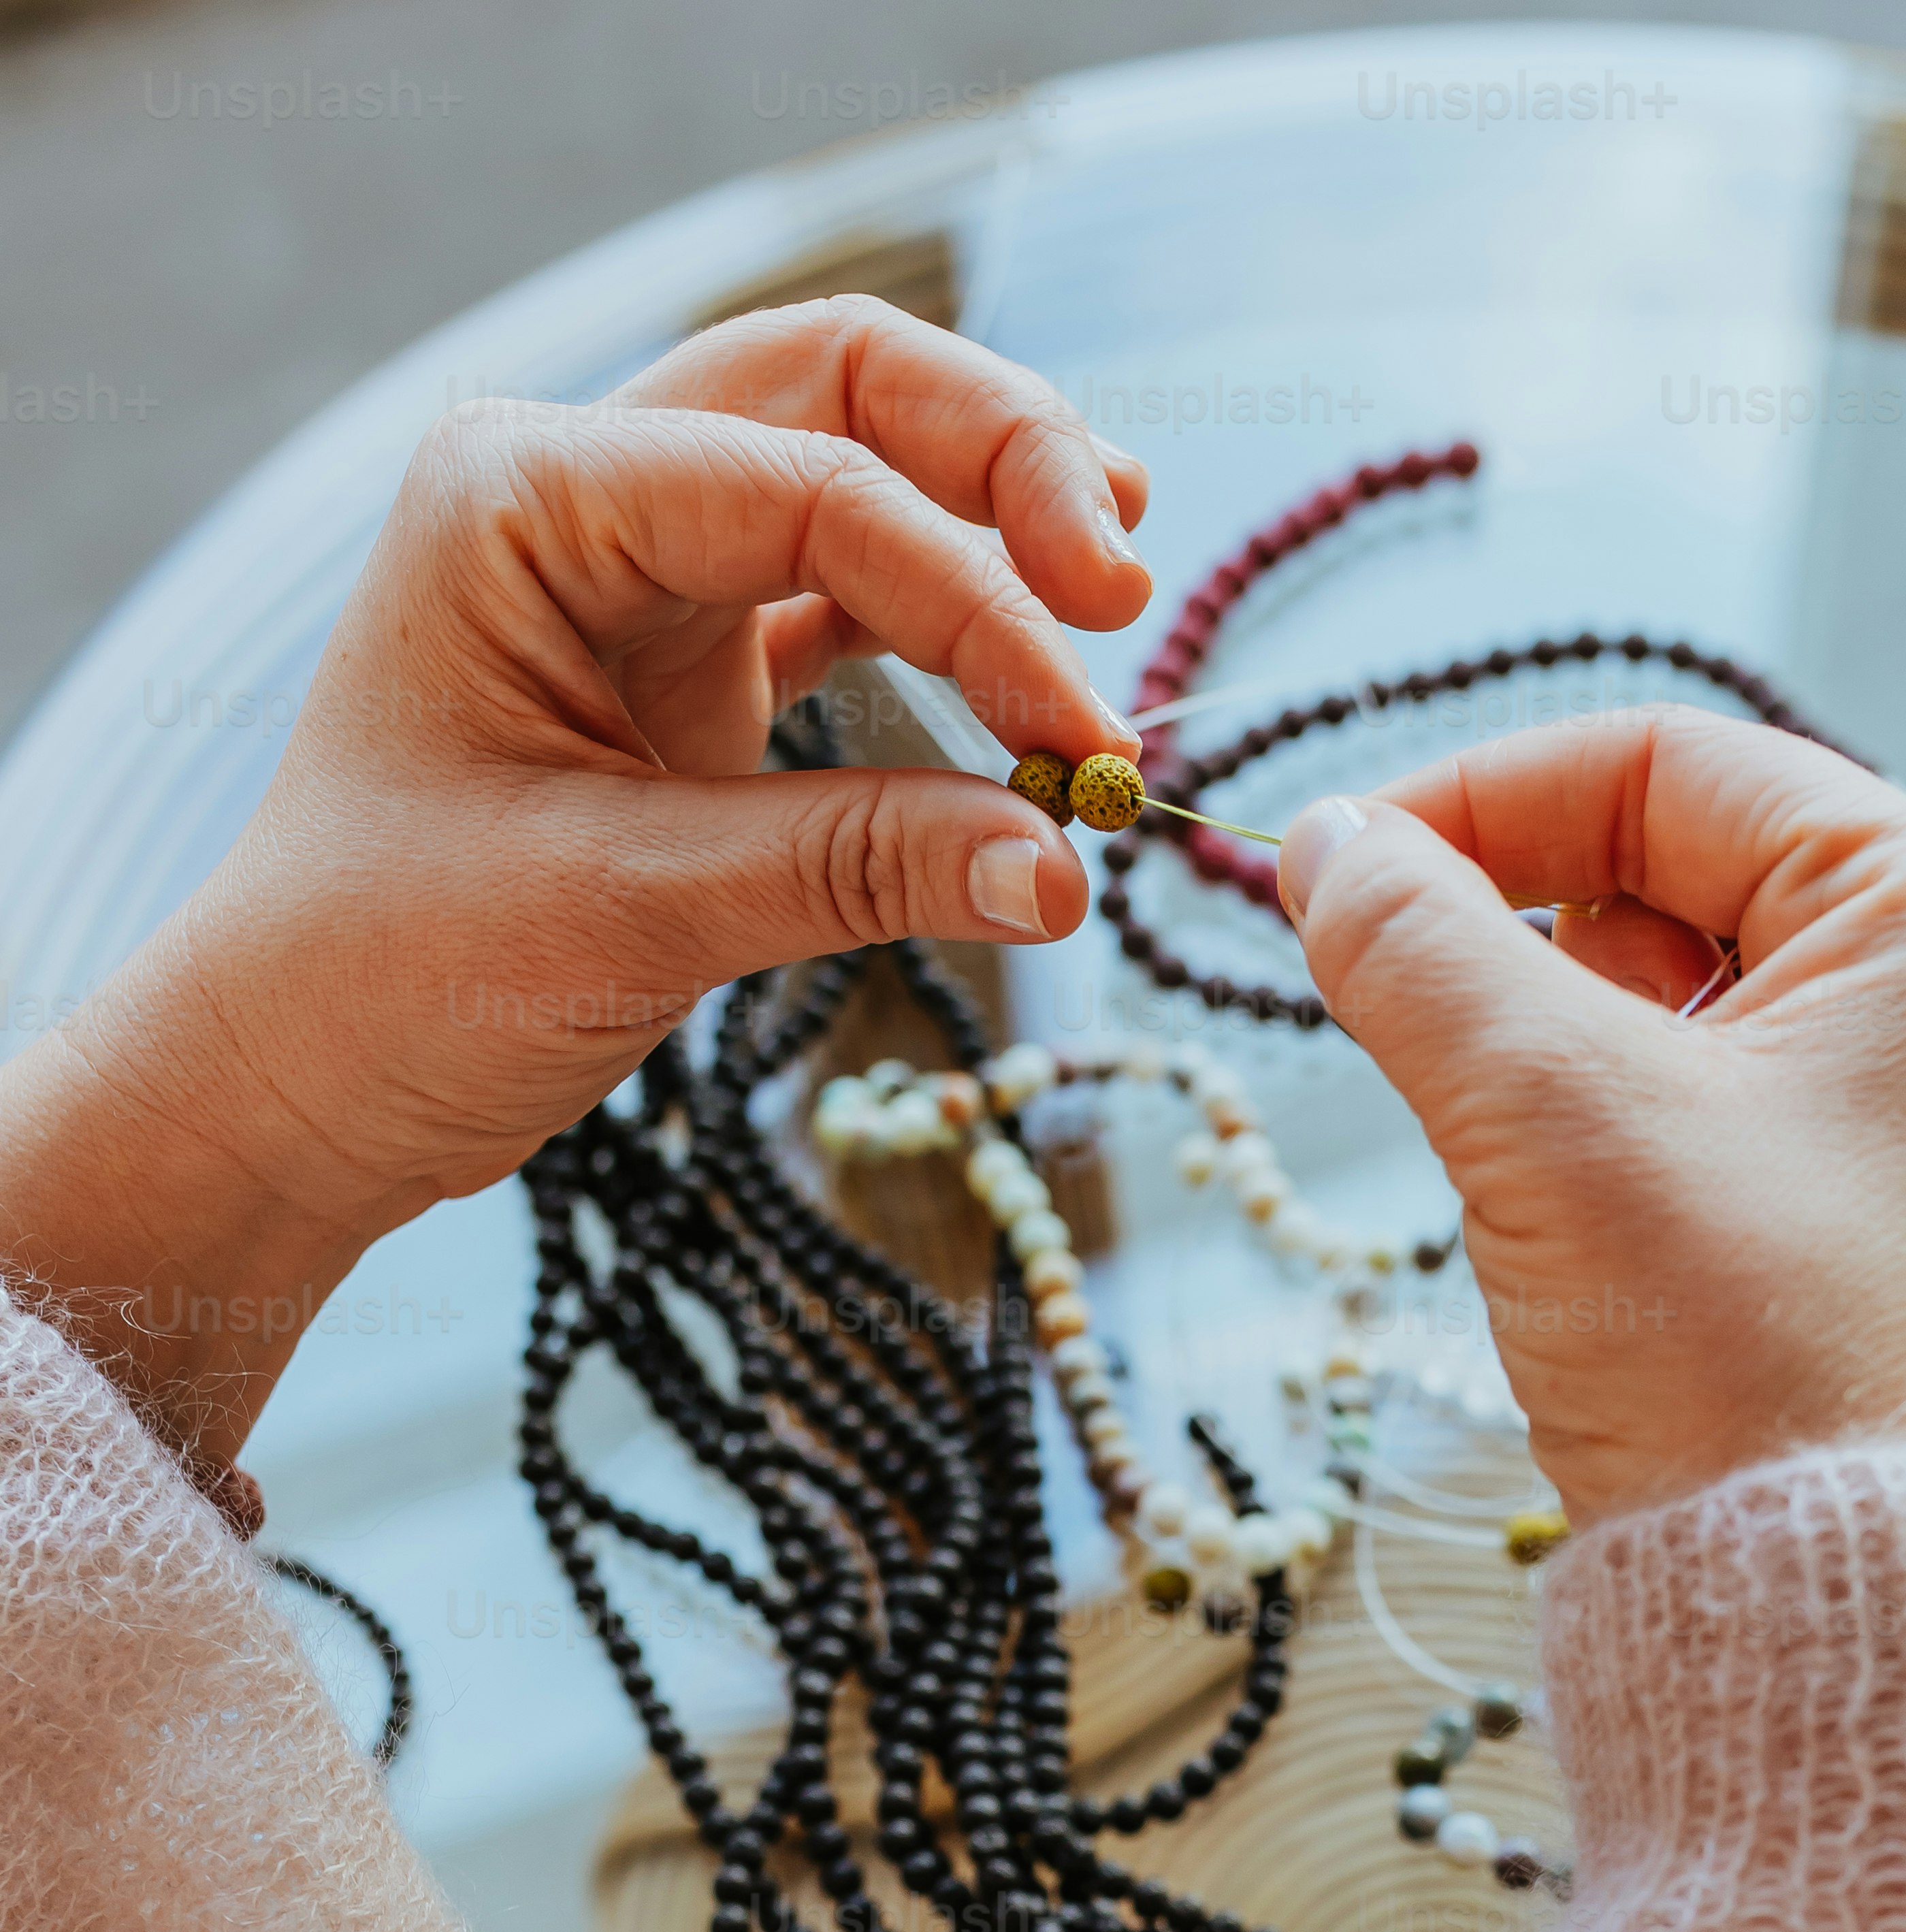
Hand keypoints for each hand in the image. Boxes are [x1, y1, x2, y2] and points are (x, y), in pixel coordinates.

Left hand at [0, 297, 1149, 1461]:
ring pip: (855, 468)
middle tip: (1123, 582)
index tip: (1080, 734)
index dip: (972, 597)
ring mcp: (633, 571)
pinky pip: (842, 598)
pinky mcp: (682, 668)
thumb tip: (1066, 869)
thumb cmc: (394, 977)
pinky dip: (946, 622)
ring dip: (989, 524)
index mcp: (523, 497)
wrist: (293, 1078)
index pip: (807, 487)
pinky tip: (1039, 655)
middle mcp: (578, 492)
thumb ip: (855, 870)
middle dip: (1002, 463)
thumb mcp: (627, 915)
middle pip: (842, 390)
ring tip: (1114, 599)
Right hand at [1275, 708, 1905, 1528]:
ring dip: (1559, 1046)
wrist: (1810, 1598)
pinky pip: (1710, 1104)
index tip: (1344, 868)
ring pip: (1684, 994)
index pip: (1674, 764)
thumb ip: (1418, 945)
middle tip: (1403, 1008)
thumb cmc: (1726, 1348)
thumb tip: (1324, 847)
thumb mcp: (1541, 1108)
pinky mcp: (1874, 1215)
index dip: (1484, 796)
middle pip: (1684, 869)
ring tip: (1520, 1154)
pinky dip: (1610, 1128)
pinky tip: (1572, 1217)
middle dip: (1524, 935)